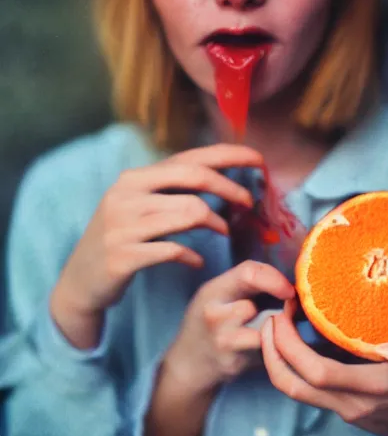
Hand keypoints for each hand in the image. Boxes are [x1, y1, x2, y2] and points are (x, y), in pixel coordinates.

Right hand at [51, 144, 261, 346]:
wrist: (81, 279)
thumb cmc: (122, 237)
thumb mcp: (139, 205)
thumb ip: (172, 189)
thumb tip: (220, 178)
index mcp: (134, 177)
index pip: (190, 157)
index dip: (229, 156)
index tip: (259, 160)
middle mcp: (127, 194)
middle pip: (195, 179)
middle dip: (230, 188)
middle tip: (249, 203)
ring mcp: (123, 224)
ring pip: (191, 212)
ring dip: (217, 224)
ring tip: (224, 233)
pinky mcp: (123, 255)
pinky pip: (175, 250)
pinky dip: (193, 255)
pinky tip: (197, 261)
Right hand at [162, 261, 294, 394]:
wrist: (190, 364)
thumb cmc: (211, 322)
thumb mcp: (219, 294)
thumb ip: (247, 284)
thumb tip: (291, 283)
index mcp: (213, 291)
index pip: (249, 273)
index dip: (275, 279)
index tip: (288, 290)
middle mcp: (214, 315)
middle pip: (257, 304)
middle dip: (272, 308)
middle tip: (280, 311)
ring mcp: (224, 342)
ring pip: (266, 328)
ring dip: (272, 328)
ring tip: (266, 330)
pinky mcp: (235, 364)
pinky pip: (267, 350)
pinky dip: (271, 347)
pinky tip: (261, 347)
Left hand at [261, 299, 387, 435]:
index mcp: (369, 386)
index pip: (319, 373)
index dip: (293, 345)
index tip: (286, 314)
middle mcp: (347, 401)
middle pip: (293, 384)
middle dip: (272, 351)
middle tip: (270, 319)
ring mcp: (337, 408)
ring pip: (292, 389)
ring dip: (274, 358)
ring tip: (272, 327)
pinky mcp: (332, 408)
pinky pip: (300, 388)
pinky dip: (287, 364)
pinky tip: (287, 342)